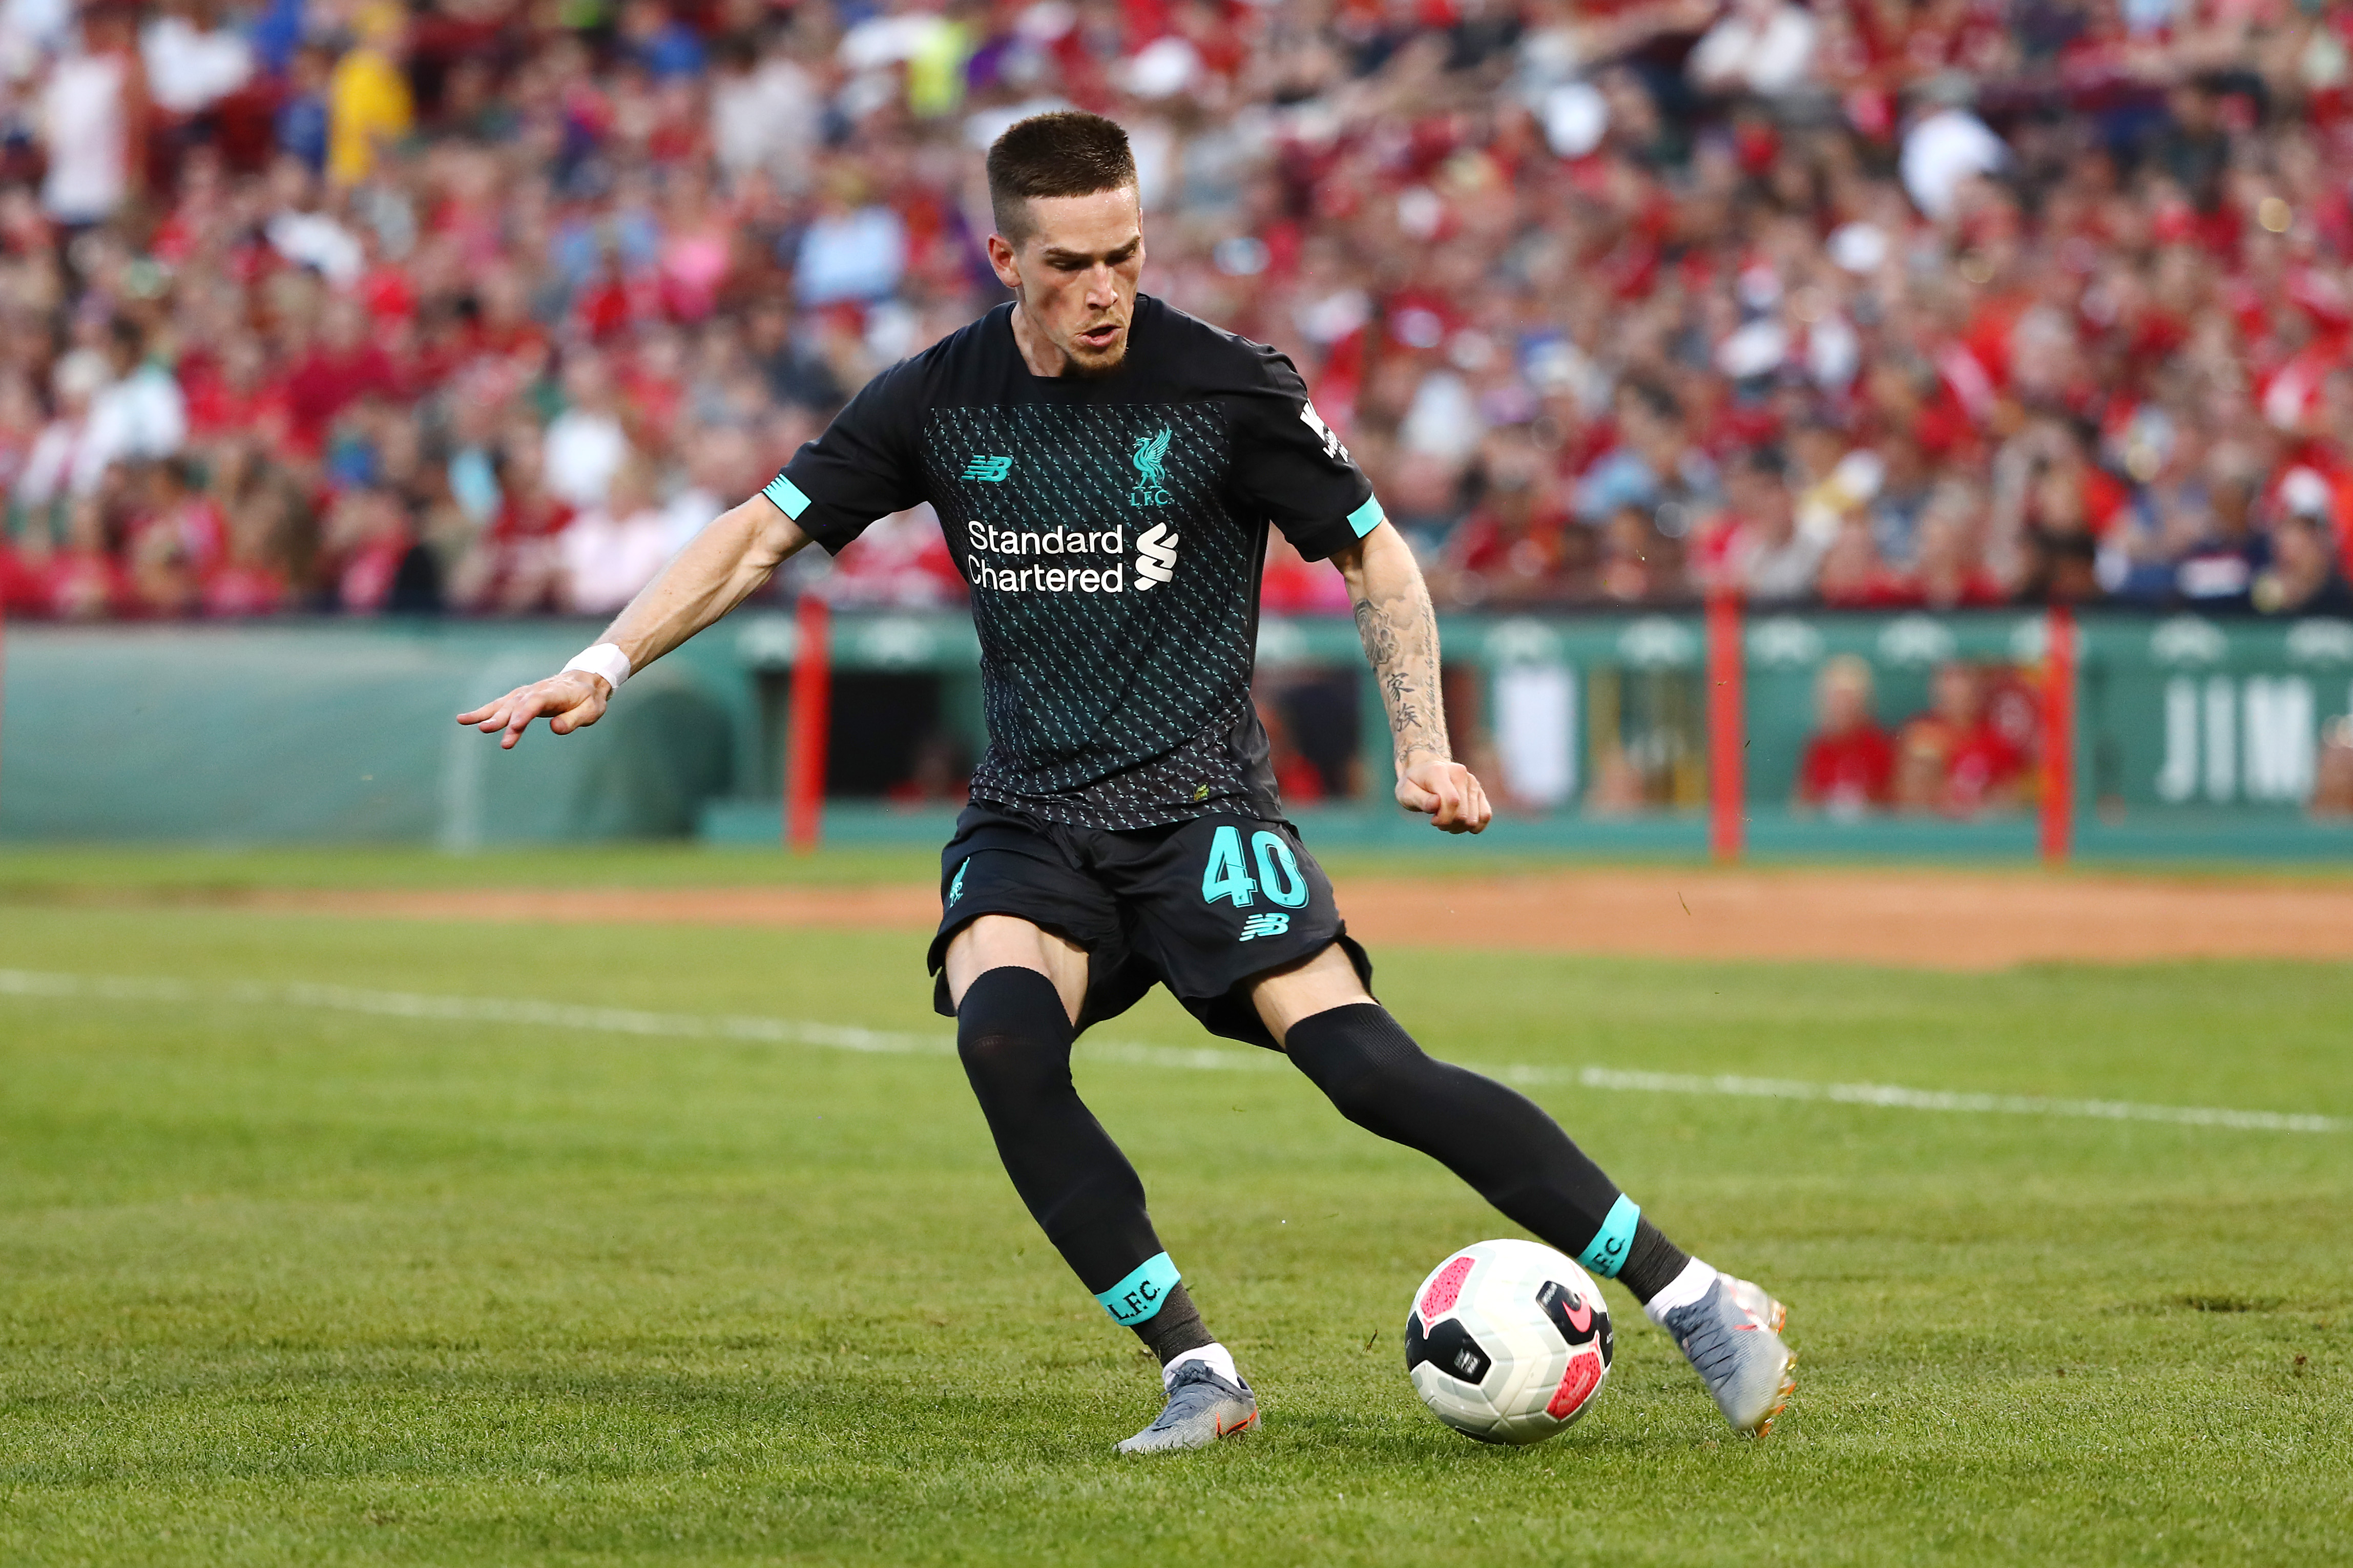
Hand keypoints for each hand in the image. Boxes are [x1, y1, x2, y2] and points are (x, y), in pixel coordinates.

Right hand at [456, 670, 611, 749]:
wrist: (585, 681)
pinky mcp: (519, 698)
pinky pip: (499, 705)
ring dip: (486, 713)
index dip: (525, 714)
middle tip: (487, 729)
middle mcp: (536, 691)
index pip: (537, 703)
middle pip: (517, 705)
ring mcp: (526, 693)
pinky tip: (464, 719)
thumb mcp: (591, 711)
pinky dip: (482, 711)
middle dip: (502, 717)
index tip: (515, 726)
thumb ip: (575, 719)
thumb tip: (555, 728)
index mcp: (555, 693)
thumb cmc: (589, 698)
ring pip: (504, 703)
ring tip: (464, 721)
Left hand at [1396, 756, 1490, 833]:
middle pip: (1463, 814)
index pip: (1451, 801)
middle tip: (1437, 820)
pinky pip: (1486, 816)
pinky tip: (1461, 825)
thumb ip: (1419, 799)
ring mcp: (1472, 782)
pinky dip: (1474, 826)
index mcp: (1440, 772)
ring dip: (1459, 827)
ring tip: (1447, 819)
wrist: (1426, 769)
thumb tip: (1436, 805)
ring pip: (1474, 818)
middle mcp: (1461, 774)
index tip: (1432, 820)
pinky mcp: (1480, 791)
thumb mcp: (1406, 792)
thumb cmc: (1414, 784)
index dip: (1443, 819)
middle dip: (1448, 824)